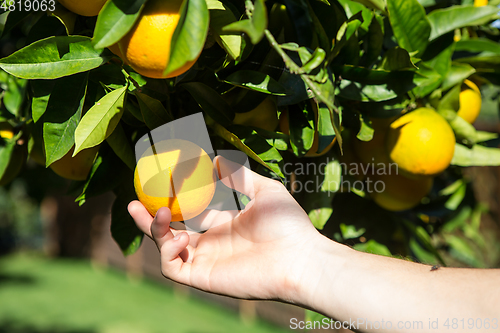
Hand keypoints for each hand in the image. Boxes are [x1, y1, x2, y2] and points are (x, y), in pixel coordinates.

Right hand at [128, 156, 321, 301]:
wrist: (300, 257)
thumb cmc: (288, 225)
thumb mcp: (264, 191)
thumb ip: (239, 176)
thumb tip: (216, 158)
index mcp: (224, 226)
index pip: (190, 214)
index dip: (174, 201)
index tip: (158, 183)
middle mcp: (212, 244)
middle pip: (171, 232)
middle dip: (149, 219)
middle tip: (132, 201)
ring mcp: (206, 262)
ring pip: (166, 249)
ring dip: (156, 231)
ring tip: (158, 212)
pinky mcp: (203, 278)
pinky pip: (172, 268)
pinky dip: (167, 252)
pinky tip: (179, 237)